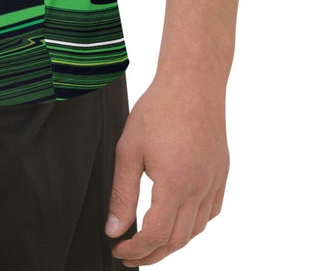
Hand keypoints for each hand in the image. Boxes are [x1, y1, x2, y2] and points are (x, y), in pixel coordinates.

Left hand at [104, 71, 228, 263]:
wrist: (192, 82)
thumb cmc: (159, 109)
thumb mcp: (129, 150)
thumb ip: (122, 194)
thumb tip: (115, 229)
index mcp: (175, 185)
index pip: (156, 235)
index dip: (135, 250)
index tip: (119, 250)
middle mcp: (199, 189)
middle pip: (177, 240)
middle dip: (152, 254)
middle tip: (130, 254)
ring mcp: (214, 183)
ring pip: (196, 231)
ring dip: (173, 243)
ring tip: (151, 243)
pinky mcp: (221, 174)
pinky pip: (211, 212)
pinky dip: (194, 225)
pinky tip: (179, 221)